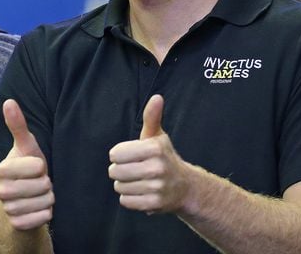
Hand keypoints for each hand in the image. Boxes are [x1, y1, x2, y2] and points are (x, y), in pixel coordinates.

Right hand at [0, 99, 53, 230]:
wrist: (20, 198)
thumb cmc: (26, 168)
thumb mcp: (26, 146)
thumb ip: (18, 125)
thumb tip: (9, 101)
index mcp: (2, 169)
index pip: (38, 167)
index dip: (42, 166)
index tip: (34, 168)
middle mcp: (2, 190)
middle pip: (43, 185)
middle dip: (46, 184)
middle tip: (37, 183)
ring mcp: (8, 209)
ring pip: (45, 202)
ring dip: (47, 198)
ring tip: (38, 195)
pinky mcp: (17, 224)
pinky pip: (44, 218)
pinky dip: (46, 213)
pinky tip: (38, 208)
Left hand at [108, 94, 190, 213]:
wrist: (185, 187)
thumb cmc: (164, 157)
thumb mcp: (157, 136)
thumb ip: (152, 117)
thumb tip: (157, 97)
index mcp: (154, 149)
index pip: (116, 154)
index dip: (119, 155)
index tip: (129, 155)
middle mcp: (157, 168)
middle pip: (115, 171)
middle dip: (119, 170)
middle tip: (133, 169)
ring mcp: (157, 188)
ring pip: (119, 187)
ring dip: (124, 185)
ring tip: (138, 180)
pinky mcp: (154, 204)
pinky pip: (125, 201)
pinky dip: (129, 197)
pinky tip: (140, 192)